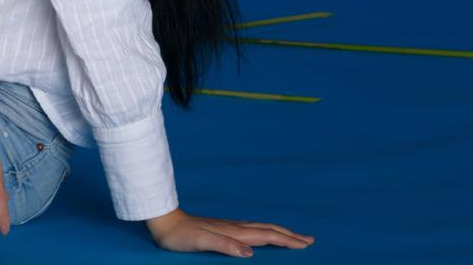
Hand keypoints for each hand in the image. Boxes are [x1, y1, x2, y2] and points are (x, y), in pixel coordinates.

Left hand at [145, 207, 314, 256]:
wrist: (164, 221)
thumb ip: (225, 246)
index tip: (305, 244)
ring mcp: (228, 227)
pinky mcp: (221, 228)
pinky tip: (261, 234)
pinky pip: (251, 230)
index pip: (266, 235)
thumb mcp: (201, 242)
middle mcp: (234, 227)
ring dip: (279, 232)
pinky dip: (264, 232)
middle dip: (289, 235)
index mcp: (234, 232)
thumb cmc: (180, 235)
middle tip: (309, 239)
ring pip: (260, 228)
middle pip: (268, 229)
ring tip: (292, 235)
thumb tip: (250, 252)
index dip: (286, 240)